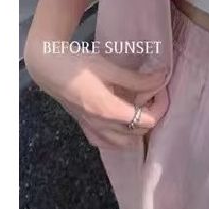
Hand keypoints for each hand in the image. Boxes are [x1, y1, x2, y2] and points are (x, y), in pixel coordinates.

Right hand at [24, 44, 168, 149]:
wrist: (46, 67)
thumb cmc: (77, 65)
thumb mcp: (110, 68)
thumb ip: (137, 79)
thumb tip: (162, 78)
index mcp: (109, 111)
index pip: (147, 121)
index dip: (160, 107)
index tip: (162, 91)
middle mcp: (101, 125)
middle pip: (138, 133)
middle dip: (151, 117)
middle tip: (153, 97)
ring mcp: (91, 128)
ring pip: (123, 143)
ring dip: (136, 130)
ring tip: (139, 109)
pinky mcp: (84, 126)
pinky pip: (105, 142)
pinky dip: (118, 138)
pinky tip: (120, 123)